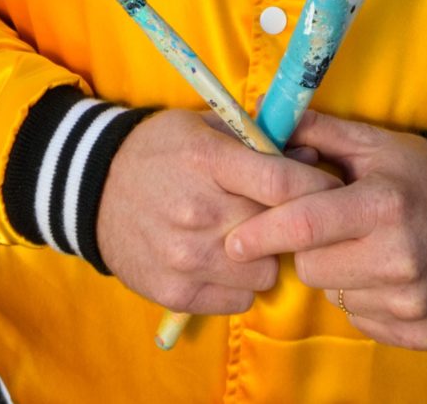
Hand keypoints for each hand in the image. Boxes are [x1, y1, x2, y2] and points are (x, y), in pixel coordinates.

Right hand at [95, 110, 340, 314]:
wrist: (92, 189)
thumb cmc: (156, 150)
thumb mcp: (202, 127)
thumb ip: (257, 142)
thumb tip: (312, 160)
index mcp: (206, 162)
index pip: (280, 183)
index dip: (317, 189)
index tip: (334, 191)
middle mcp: (198, 213)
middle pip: (278, 232)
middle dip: (291, 225)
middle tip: (283, 216)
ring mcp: (186, 258)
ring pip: (265, 273)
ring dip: (264, 259)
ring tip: (244, 239)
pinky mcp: (176, 292)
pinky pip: (239, 300)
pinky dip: (238, 284)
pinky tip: (222, 261)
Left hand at [221, 112, 426, 349]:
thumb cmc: (423, 176)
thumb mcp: (376, 144)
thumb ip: (318, 133)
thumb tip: (262, 122)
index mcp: (383, 205)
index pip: (304, 226)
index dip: (262, 233)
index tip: (233, 241)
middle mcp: (399, 257)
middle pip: (311, 268)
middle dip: (308, 250)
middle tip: (334, 229)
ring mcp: (412, 300)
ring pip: (335, 297)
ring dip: (339, 275)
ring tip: (368, 249)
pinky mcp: (422, 330)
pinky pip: (363, 320)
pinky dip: (365, 299)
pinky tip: (387, 274)